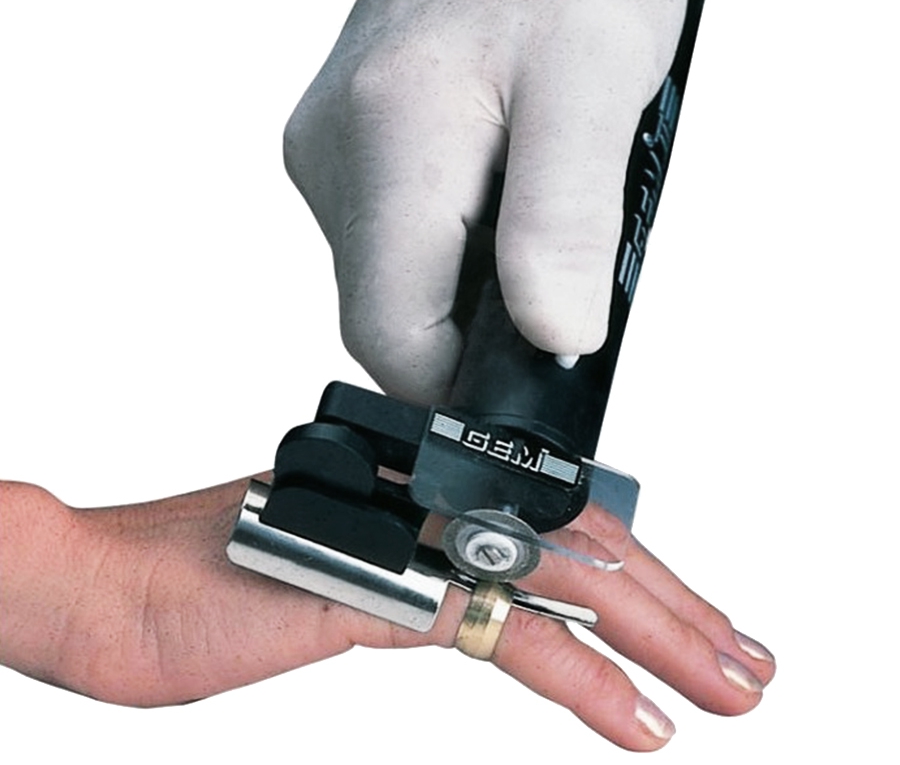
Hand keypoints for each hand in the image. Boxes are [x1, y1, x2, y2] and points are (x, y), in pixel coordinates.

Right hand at [0, 478, 772, 750]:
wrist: (108, 585)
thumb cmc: (203, 584)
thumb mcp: (337, 573)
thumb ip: (409, 568)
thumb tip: (470, 593)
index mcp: (417, 485)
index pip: (555, 518)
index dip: (635, 568)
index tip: (687, 618)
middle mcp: (420, 495)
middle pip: (581, 542)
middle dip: (676, 605)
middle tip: (743, 659)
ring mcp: (402, 535)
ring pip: (565, 579)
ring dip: (659, 638)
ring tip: (725, 688)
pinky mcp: (379, 588)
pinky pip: (506, 632)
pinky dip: (582, 683)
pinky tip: (639, 726)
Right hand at [282, 0, 739, 402]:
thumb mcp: (594, 87)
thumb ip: (562, 224)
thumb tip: (551, 338)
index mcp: (385, 139)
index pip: (388, 332)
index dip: (460, 380)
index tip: (530, 369)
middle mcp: (332, 151)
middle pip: (386, 312)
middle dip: (473, 326)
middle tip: (552, 266)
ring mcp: (330, 149)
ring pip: (391, 278)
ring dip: (465, 281)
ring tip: (529, 204)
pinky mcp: (346, 147)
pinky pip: (392, 236)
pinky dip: (451, 242)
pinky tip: (497, 188)